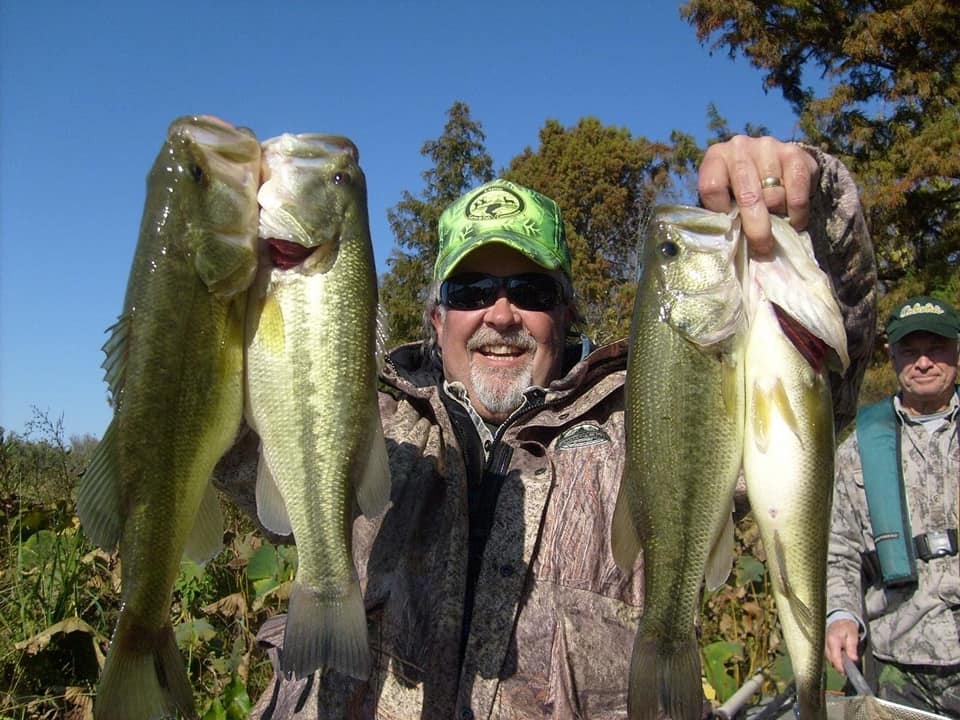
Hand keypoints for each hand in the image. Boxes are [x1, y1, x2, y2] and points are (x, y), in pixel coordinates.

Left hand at [698, 135, 818, 255]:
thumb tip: (732, 246)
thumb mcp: (726, 199)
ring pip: (774, 197)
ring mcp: (768, 146)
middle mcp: (739, 147)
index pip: (712, 188)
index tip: (730, 229)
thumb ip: (725, 215)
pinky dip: (797, 213)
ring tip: (778, 226)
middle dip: (757, 229)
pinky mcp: (795, 152)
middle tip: (763, 249)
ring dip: (778, 218)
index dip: (721, 213)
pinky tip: (794, 219)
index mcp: (716, 157)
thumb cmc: (741, 191)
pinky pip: (798, 193)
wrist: (774, 166)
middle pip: (748, 196)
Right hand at [824, 618, 859, 673]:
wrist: (839, 619)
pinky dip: (834, 658)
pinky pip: (828, 656)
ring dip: (837, 663)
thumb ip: (852, 647)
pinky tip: (840, 657)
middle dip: (839, 666)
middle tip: (849, 669)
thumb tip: (853, 660)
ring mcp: (823, 645)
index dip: (841, 667)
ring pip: (829, 659)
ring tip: (845, 662)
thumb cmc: (847, 627)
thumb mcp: (853, 635)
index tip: (846, 673)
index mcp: (833, 641)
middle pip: (831, 661)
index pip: (835, 658)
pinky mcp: (823, 646)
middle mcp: (825, 644)